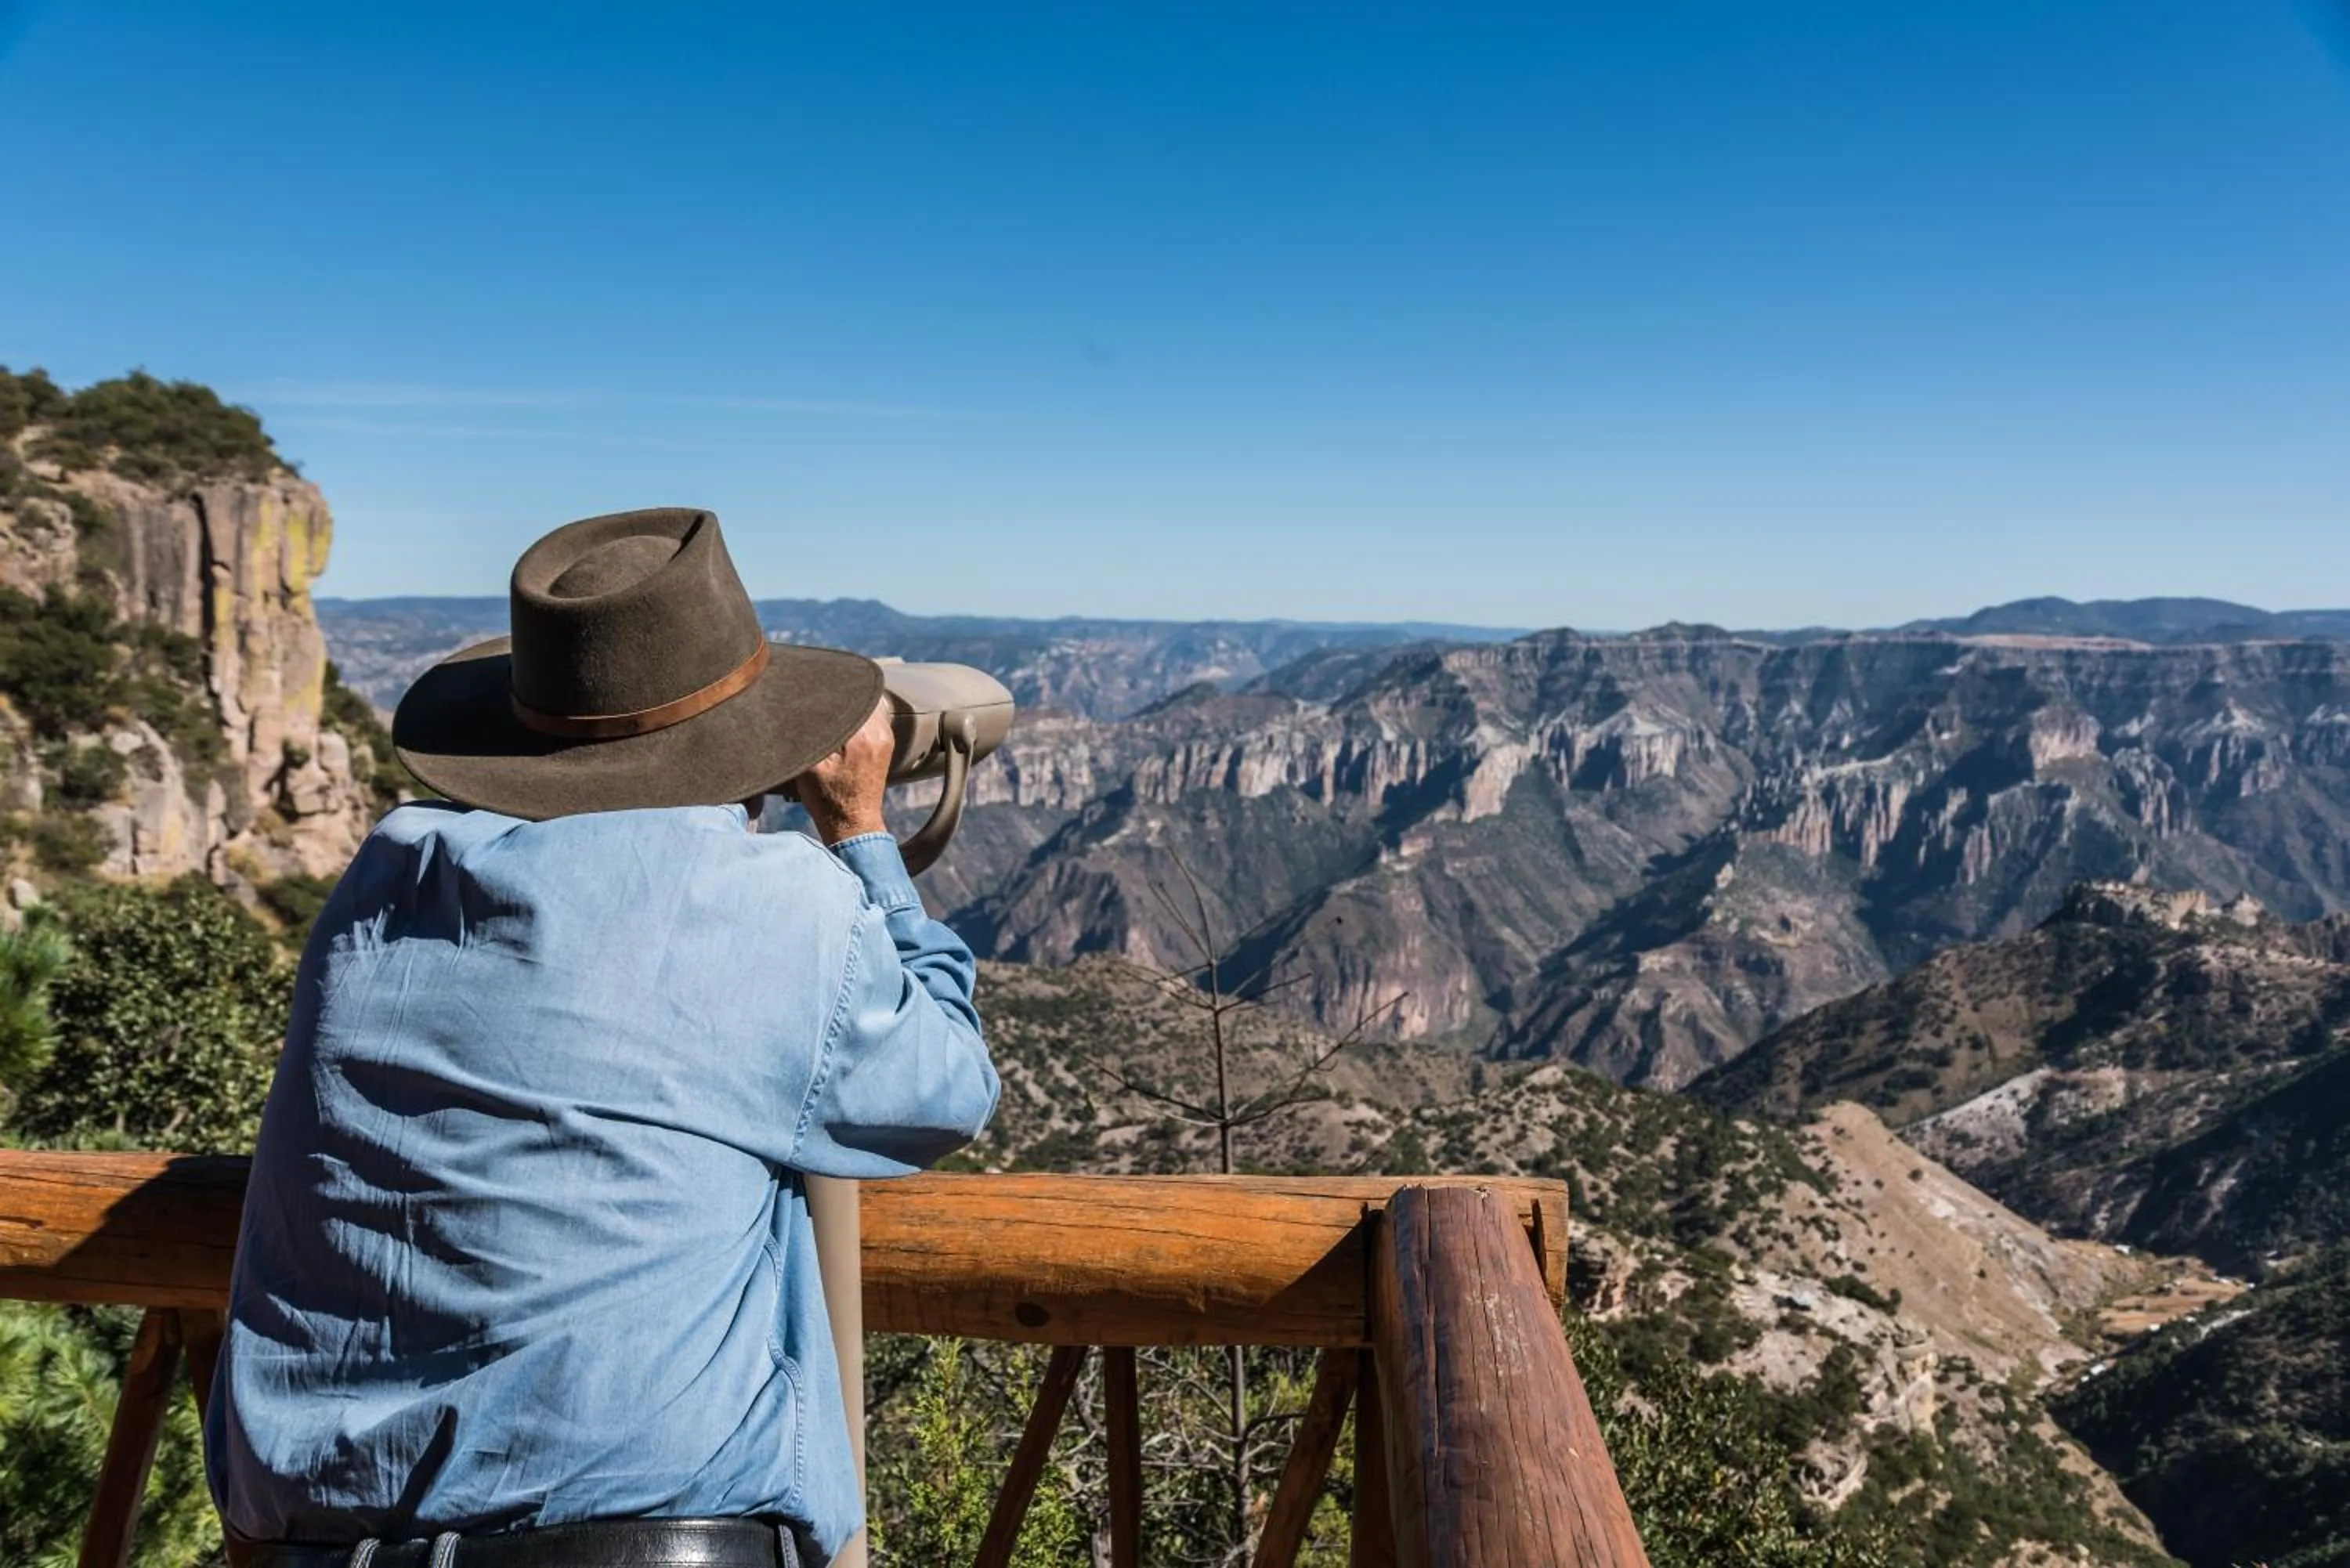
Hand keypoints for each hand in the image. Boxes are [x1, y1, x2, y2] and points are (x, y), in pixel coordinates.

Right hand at [792, 697, 896, 843]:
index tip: (807, 686)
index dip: (823, 689)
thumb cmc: (828, 801)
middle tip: (816, 691)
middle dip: (837, 692)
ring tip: (826, 703)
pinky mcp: (885, 744)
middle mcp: (879, 733)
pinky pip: (872, 715)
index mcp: (860, 736)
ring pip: (867, 703)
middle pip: (858, 694)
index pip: (843, 695)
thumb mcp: (808, 767)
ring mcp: (886, 738)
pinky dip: (857, 711)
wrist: (853, 825)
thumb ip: (806, 735)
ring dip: (848, 701)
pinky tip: (840, 716)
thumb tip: (800, 708)